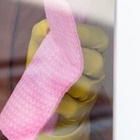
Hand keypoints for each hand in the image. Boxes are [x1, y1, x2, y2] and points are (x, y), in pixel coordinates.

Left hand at [25, 20, 107, 139]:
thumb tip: (47, 26)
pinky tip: (51, 95)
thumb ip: (42, 33)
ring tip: (50, 73)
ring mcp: (88, 94)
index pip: (100, 39)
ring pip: (88, 85)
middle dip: (78, 57)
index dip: (87, 34)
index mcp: (89, 52)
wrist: (42, 106)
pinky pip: (72, 106)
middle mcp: (94, 73)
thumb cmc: (45, 70)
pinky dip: (60, 100)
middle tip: (60, 53)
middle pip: (96, 62)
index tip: (71, 30)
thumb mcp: (39, 48)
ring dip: (67, 79)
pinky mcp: (78, 113)